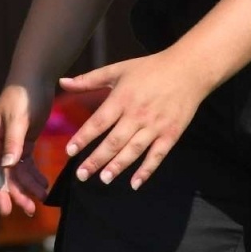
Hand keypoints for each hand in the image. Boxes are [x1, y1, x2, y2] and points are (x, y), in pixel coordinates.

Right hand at [0, 80, 53, 216]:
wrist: (33, 78)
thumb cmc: (22, 96)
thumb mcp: (18, 119)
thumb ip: (13, 142)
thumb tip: (7, 166)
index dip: (0, 191)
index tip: (7, 210)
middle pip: (6, 176)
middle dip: (17, 194)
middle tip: (31, 211)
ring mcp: (11, 145)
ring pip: (18, 173)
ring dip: (29, 186)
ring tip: (44, 198)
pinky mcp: (24, 142)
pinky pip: (28, 165)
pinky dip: (36, 175)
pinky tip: (45, 184)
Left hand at [59, 51, 206, 190]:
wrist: (189, 70)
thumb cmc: (150, 68)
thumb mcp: (117, 70)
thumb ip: (88, 79)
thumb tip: (62, 82)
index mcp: (121, 99)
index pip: (98, 122)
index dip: (83, 137)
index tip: (70, 151)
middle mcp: (137, 115)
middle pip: (114, 141)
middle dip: (96, 159)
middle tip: (82, 175)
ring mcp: (155, 126)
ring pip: (134, 150)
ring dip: (118, 166)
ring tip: (104, 179)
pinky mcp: (171, 134)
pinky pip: (157, 155)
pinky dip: (147, 170)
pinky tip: (135, 183)